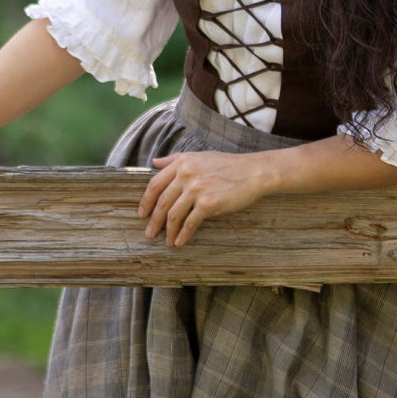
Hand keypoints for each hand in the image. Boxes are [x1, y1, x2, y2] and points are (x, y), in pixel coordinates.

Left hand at [138, 149, 273, 247]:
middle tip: (149, 233)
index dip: (146, 201)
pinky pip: (189, 223)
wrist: (254, 172)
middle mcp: (186, 175)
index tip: (142, 214)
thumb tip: (154, 163)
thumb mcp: (200, 156)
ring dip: (168, 231)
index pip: (155, 184)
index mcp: (182, 163)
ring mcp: (197, 190)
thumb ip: (175, 159)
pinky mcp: (208, 204)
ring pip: (173, 215)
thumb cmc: (229, 165)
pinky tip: (180, 242)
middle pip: (162, 202)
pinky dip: (183, 235)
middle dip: (154, 221)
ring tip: (167, 241)